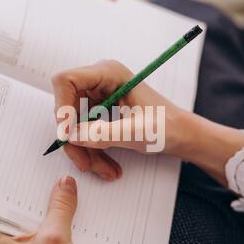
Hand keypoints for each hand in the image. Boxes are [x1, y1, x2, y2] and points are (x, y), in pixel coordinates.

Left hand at [0, 176, 82, 243]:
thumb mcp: (57, 240)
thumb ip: (60, 208)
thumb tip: (65, 186)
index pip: (4, 203)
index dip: (21, 187)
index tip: (34, 173)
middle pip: (20, 212)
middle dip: (39, 199)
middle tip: (54, 184)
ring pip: (32, 223)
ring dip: (48, 213)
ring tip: (62, 199)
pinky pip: (39, 235)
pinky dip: (52, 226)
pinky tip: (65, 219)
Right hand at [52, 60, 188, 180]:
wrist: (181, 135)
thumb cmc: (167, 127)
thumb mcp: (135, 132)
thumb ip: (102, 133)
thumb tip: (70, 136)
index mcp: (109, 73)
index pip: (66, 80)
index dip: (61, 107)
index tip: (67, 134)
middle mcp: (100, 81)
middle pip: (67, 108)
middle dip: (75, 139)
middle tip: (85, 163)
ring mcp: (99, 97)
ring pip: (74, 125)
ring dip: (85, 151)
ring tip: (104, 171)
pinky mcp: (100, 112)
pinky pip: (85, 132)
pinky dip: (92, 151)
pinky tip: (107, 167)